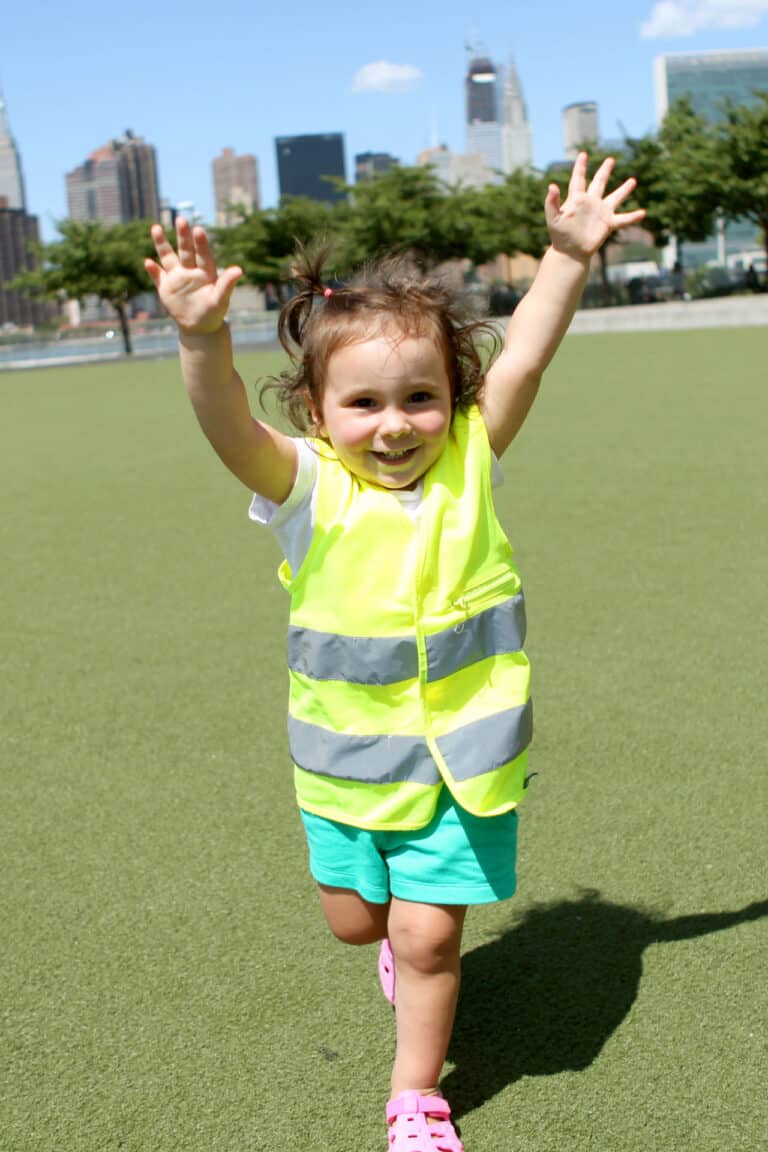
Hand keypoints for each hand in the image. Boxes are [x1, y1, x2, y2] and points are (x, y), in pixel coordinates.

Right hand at [144, 217, 242, 334]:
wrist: (200, 327)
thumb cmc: (214, 312)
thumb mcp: (221, 299)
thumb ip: (227, 283)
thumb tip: (239, 270)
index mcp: (206, 272)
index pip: (203, 254)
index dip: (201, 243)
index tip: (198, 229)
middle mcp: (190, 270)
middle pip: (186, 250)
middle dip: (183, 236)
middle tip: (181, 219)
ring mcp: (177, 277)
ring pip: (168, 258)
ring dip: (162, 244)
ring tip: (156, 228)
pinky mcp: (166, 287)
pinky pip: (158, 277)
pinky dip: (153, 271)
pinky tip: (148, 262)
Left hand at [545, 153, 645, 260]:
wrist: (570, 252)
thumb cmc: (559, 236)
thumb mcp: (553, 218)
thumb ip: (552, 202)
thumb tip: (552, 186)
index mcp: (577, 199)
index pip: (579, 179)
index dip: (580, 167)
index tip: (583, 155)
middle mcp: (591, 202)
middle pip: (599, 182)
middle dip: (605, 171)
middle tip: (611, 160)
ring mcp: (601, 212)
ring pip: (615, 198)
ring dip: (624, 190)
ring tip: (633, 181)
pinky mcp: (608, 224)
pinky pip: (623, 219)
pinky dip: (633, 217)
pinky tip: (643, 213)